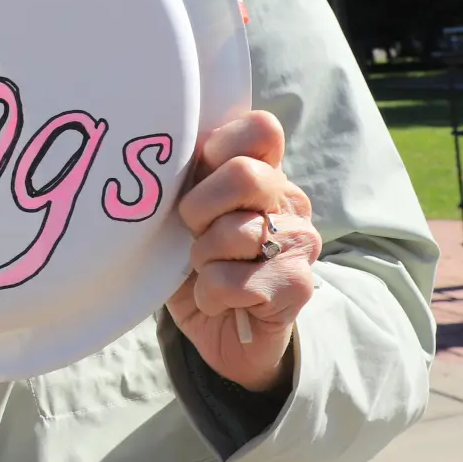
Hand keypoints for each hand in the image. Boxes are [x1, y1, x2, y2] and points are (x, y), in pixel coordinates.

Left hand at [167, 111, 318, 391]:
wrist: (221, 332)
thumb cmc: (197, 262)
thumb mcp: (185, 213)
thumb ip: (187, 177)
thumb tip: (162, 146)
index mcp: (263, 171)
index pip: (260, 129)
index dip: (220, 146)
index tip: (199, 174)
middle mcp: (289, 200)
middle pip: (243, 174)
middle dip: (199, 208)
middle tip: (193, 232)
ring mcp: (300, 241)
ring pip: (235, 232)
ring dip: (202, 259)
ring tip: (205, 271)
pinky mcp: (298, 285)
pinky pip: (234, 280)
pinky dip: (211, 294)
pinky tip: (219, 300)